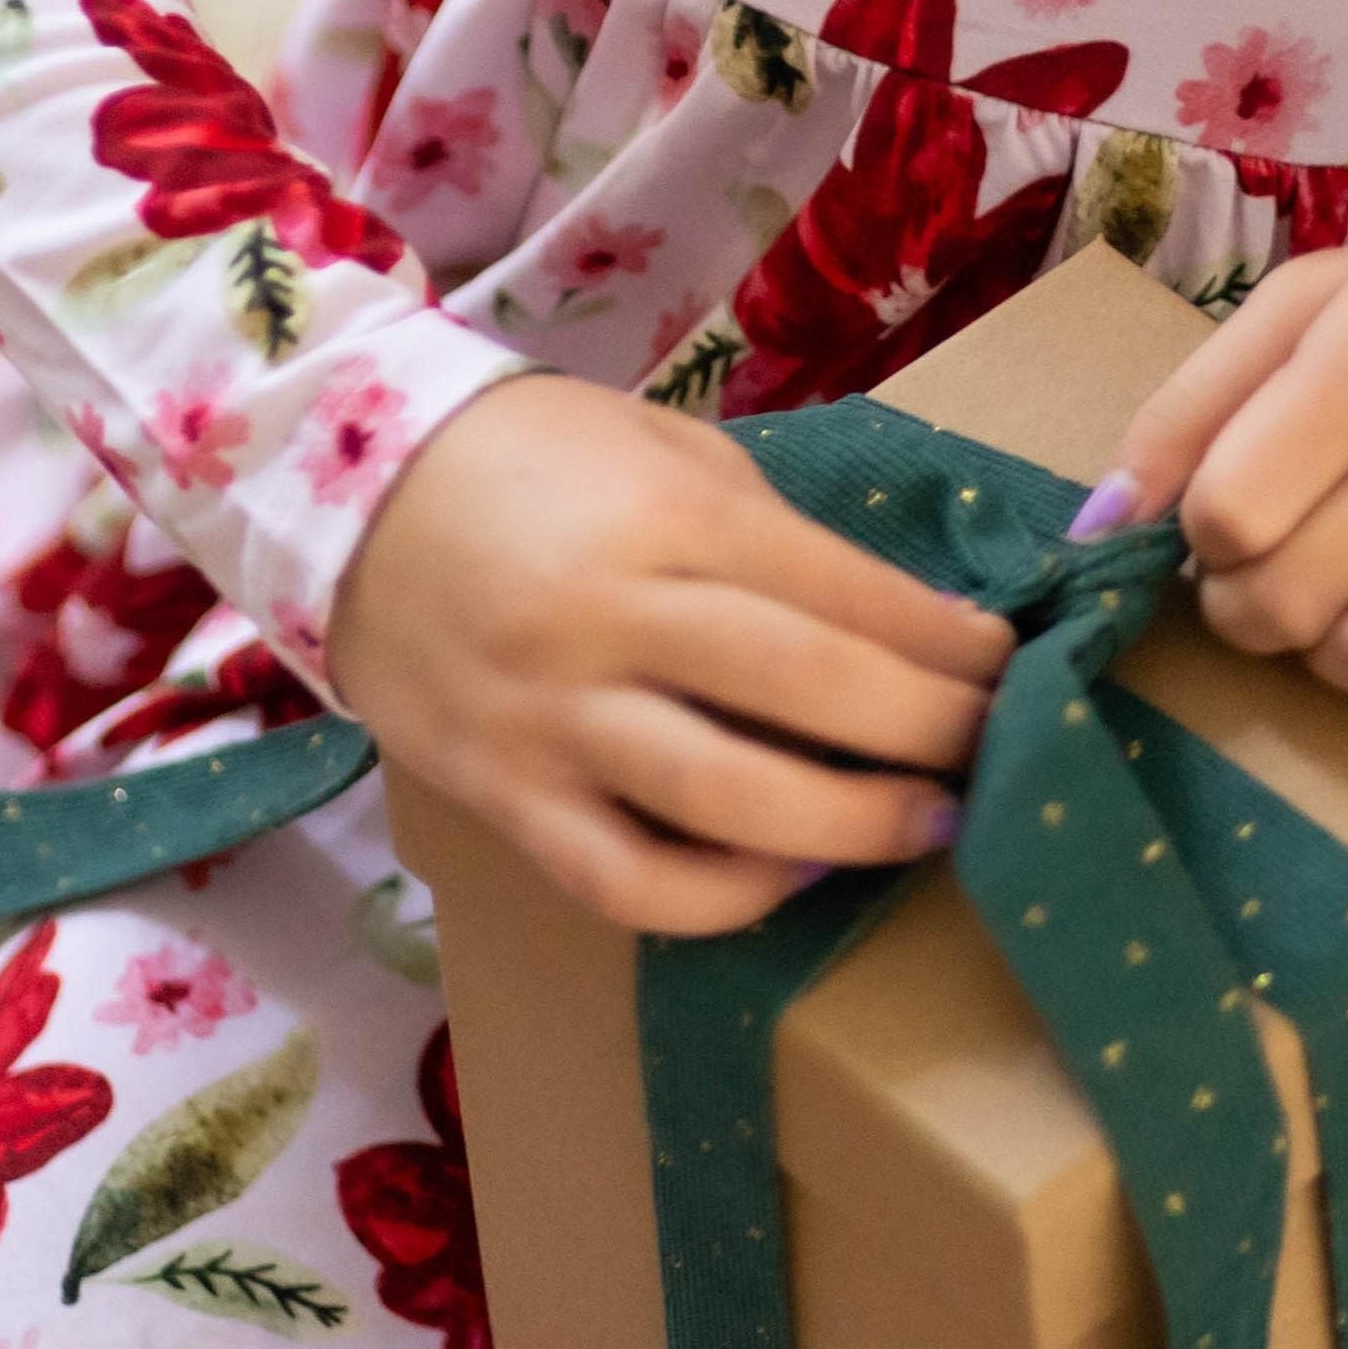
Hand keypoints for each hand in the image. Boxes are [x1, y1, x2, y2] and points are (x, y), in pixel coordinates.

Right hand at [326, 372, 1010, 934]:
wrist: (342, 493)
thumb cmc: (527, 458)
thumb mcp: (658, 450)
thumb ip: (765, 530)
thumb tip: (902, 620)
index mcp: (663, 516)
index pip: (839, 590)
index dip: (943, 639)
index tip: (1006, 662)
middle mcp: (611, 619)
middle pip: (807, 691)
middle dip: (927, 731)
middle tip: (993, 750)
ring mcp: (553, 718)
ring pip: (727, 800)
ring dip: (851, 826)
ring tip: (924, 827)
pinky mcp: (506, 796)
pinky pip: (626, 880)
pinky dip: (721, 898)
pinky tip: (785, 875)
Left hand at [1092, 232, 1347, 739]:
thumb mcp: (1299, 311)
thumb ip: (1188, 408)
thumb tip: (1099, 526)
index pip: (1232, 505)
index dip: (1202, 530)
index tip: (1227, 512)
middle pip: (1289, 596)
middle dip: (1246, 600)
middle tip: (1270, 562)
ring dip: (1332, 651)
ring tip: (1346, 594)